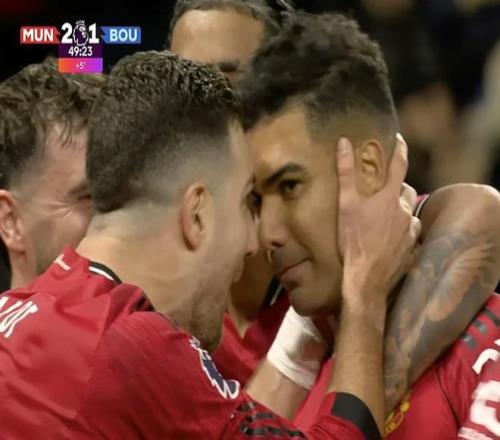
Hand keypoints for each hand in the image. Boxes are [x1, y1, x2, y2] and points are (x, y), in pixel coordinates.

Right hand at [337, 135, 420, 314]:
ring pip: (409, 214)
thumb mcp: (345, 204)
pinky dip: (402, 232)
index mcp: (390, 198)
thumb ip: (346, 172)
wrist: (366, 277)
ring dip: (399, 213)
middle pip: (406, 191)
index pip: (399, 165)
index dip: (399, 150)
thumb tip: (344, 143)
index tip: (398, 140)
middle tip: (382, 193)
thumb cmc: (353, 240)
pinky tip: (388, 239)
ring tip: (383, 220)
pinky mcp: (412, 249)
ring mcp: (411, 231)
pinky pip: (410, 234)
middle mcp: (405, 212)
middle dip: (397, 189)